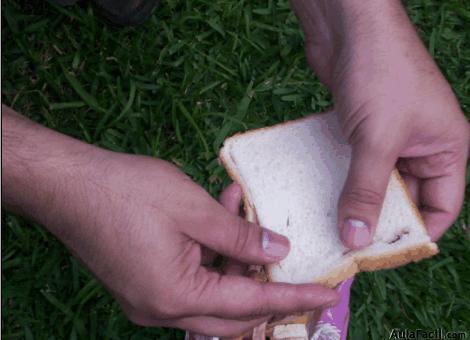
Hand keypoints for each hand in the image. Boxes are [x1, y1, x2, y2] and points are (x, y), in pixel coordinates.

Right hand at [2, 108, 338, 336]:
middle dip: (267, 285)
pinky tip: (219, 214)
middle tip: (294, 261)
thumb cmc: (127, 192)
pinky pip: (190, 277)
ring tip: (243, 210)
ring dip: (235, 256)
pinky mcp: (143, 282)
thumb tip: (277, 252)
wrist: (67, 184)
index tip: (328, 295)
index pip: (252, 304)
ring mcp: (149, 298)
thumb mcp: (193, 209)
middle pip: (233, 310)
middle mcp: (162, 309)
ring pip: (212, 291)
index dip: (293, 298)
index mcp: (175, 296)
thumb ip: (240, 236)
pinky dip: (210, 252)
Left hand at [292, 0, 468, 247]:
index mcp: (445, 150)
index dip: (417, 233)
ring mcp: (388, 138)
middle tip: (349, 247)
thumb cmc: (380, 74)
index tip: (384, 254)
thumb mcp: (378, 140)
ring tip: (330, 230)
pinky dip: (339, 181)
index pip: (441, 208)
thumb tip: (356, 238)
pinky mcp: (360, 129)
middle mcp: (420, 147)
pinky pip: (353, 166)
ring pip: (375, 184)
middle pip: (405, 200)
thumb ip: (367, 190)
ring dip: (355, 203)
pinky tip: (319, 199)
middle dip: (380, 223)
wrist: (349, 27)